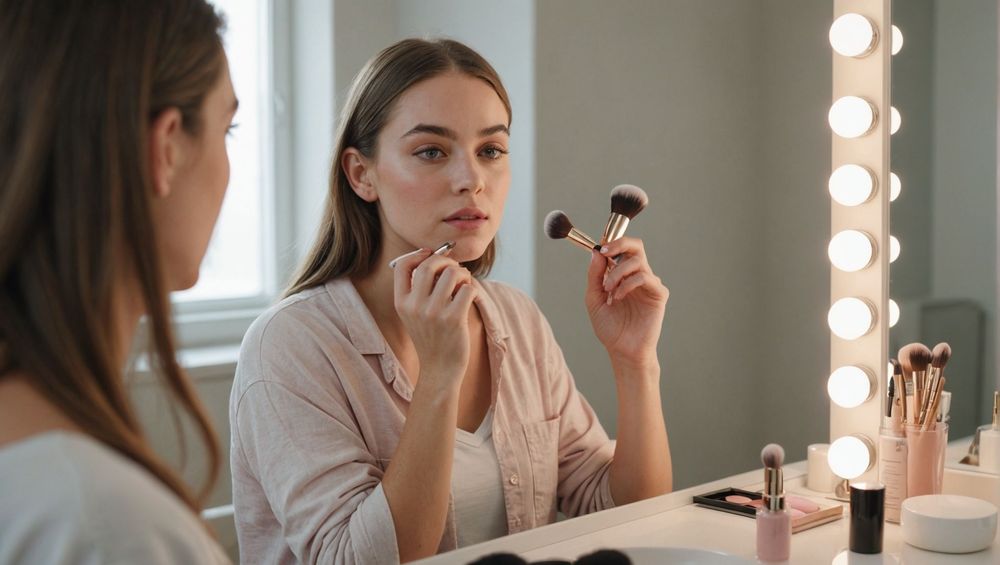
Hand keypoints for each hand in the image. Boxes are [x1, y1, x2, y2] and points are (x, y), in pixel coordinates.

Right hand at [392, 248, 477, 389]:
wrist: (439, 368)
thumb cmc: (431, 336)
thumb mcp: (414, 314)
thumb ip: (419, 289)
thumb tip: (437, 257)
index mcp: (402, 303)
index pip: (402, 266)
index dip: (417, 254)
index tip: (430, 254)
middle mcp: (415, 306)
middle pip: (428, 265)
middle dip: (445, 261)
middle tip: (454, 269)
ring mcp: (434, 313)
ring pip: (451, 273)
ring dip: (462, 274)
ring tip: (464, 283)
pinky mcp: (453, 319)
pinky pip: (467, 289)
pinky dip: (472, 289)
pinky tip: (470, 296)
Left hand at [585, 238, 668, 368]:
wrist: (622, 350)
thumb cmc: (610, 328)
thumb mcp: (594, 299)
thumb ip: (595, 275)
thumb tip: (596, 252)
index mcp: (623, 276)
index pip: (622, 250)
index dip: (612, 243)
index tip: (599, 247)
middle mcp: (637, 276)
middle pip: (636, 247)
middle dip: (620, 244)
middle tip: (606, 251)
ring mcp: (649, 284)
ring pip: (637, 261)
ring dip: (618, 272)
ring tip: (609, 290)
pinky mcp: (658, 294)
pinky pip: (645, 277)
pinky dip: (628, 284)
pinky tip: (619, 297)